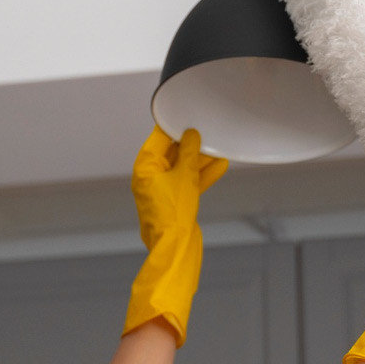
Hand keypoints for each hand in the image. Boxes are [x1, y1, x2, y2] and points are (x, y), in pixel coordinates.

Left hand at [122, 126, 228, 346]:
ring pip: (183, 168)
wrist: (176, 249)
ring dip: (200, 158)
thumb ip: (188, 153)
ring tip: (219, 146)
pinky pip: (189, 182)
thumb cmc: (173, 214)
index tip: (187, 115)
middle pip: (172, 152)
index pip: (158, 138)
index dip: (173, 125)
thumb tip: (191, 135)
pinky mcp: (176, 202)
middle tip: (207, 129)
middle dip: (190, 142)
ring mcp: (163, 191)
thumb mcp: (184, 176)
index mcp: (144, 168)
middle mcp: (150, 178)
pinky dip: (202, 175)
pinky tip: (220, 165)